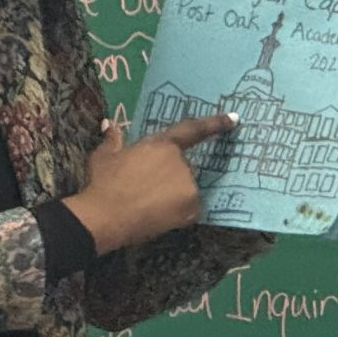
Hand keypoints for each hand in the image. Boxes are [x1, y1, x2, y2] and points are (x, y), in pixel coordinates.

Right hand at [64, 114, 232, 253]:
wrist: (104, 217)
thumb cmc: (102, 183)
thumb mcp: (102, 157)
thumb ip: (112, 140)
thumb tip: (110, 125)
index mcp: (161, 145)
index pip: (192, 130)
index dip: (215, 123)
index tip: (235, 119)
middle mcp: (180, 163)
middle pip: (182, 167)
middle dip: (168, 175)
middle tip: (144, 188)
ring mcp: (188, 186)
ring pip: (185, 188)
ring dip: (172, 194)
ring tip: (146, 203)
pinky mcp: (191, 208)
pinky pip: (188, 208)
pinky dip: (177, 212)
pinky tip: (157, 215)